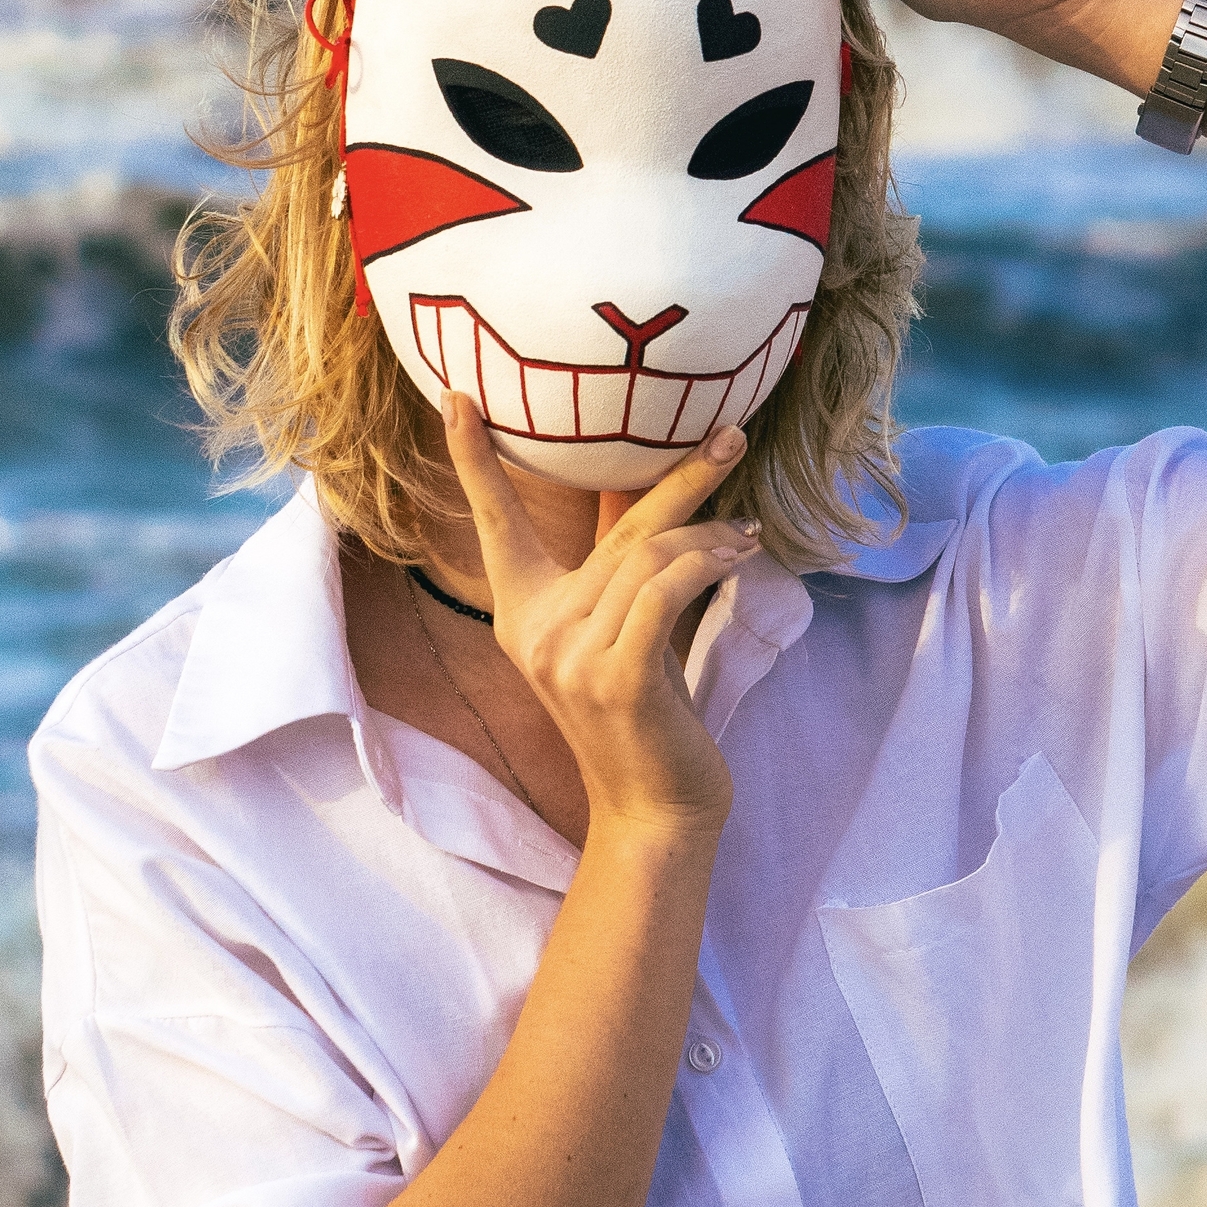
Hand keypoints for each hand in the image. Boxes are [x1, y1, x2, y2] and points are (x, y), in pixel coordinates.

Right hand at [440, 397, 748, 832]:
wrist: (658, 809)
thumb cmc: (647, 715)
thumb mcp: (620, 631)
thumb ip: (618, 568)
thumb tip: (647, 490)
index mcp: (523, 616)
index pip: (495, 523)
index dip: (474, 461)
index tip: (457, 398)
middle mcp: (537, 631)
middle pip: (616, 526)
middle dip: (682, 475)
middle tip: (732, 435)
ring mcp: (571, 656)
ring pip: (650, 556)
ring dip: (714, 537)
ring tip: (750, 536)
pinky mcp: (618, 678)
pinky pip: (665, 590)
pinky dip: (708, 564)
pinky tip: (741, 557)